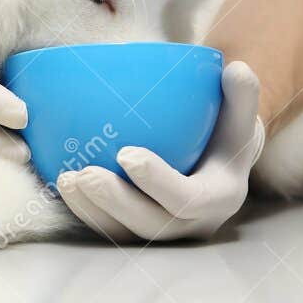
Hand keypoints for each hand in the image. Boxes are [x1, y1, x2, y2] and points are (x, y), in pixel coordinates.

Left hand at [56, 62, 263, 239]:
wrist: (220, 164)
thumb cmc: (225, 132)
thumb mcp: (239, 115)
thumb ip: (241, 94)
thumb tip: (236, 68)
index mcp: (219, 198)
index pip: (187, 199)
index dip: (156, 181)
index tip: (126, 153)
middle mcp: (192, 225)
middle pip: (150, 223)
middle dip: (114, 202)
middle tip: (85, 173)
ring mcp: (164, 234)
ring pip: (124, 232)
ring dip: (91, 210)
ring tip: (65, 180)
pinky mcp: (140, 233)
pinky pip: (109, 229)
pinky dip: (84, 211)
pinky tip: (61, 185)